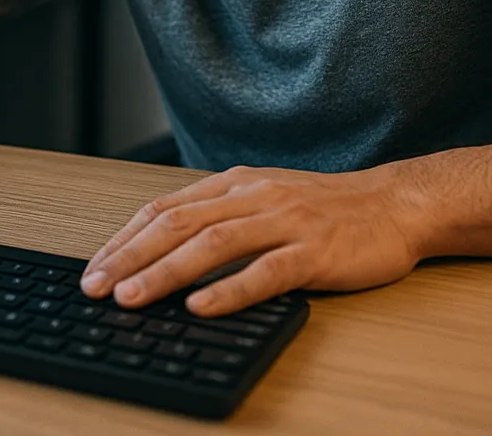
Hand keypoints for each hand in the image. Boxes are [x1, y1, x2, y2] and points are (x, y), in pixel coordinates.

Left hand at [80, 165, 424, 316]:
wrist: (396, 205)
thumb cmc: (330, 209)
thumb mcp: (266, 199)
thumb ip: (222, 217)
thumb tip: (165, 248)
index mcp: (237, 184)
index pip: (166, 209)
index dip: (125, 238)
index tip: (94, 267)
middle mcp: (255, 196)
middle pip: (178, 225)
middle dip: (130, 257)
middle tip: (96, 287)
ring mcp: (285, 222)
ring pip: (213, 245)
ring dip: (166, 273)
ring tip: (133, 298)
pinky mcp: (314, 251)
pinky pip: (265, 272)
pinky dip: (228, 290)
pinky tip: (201, 307)